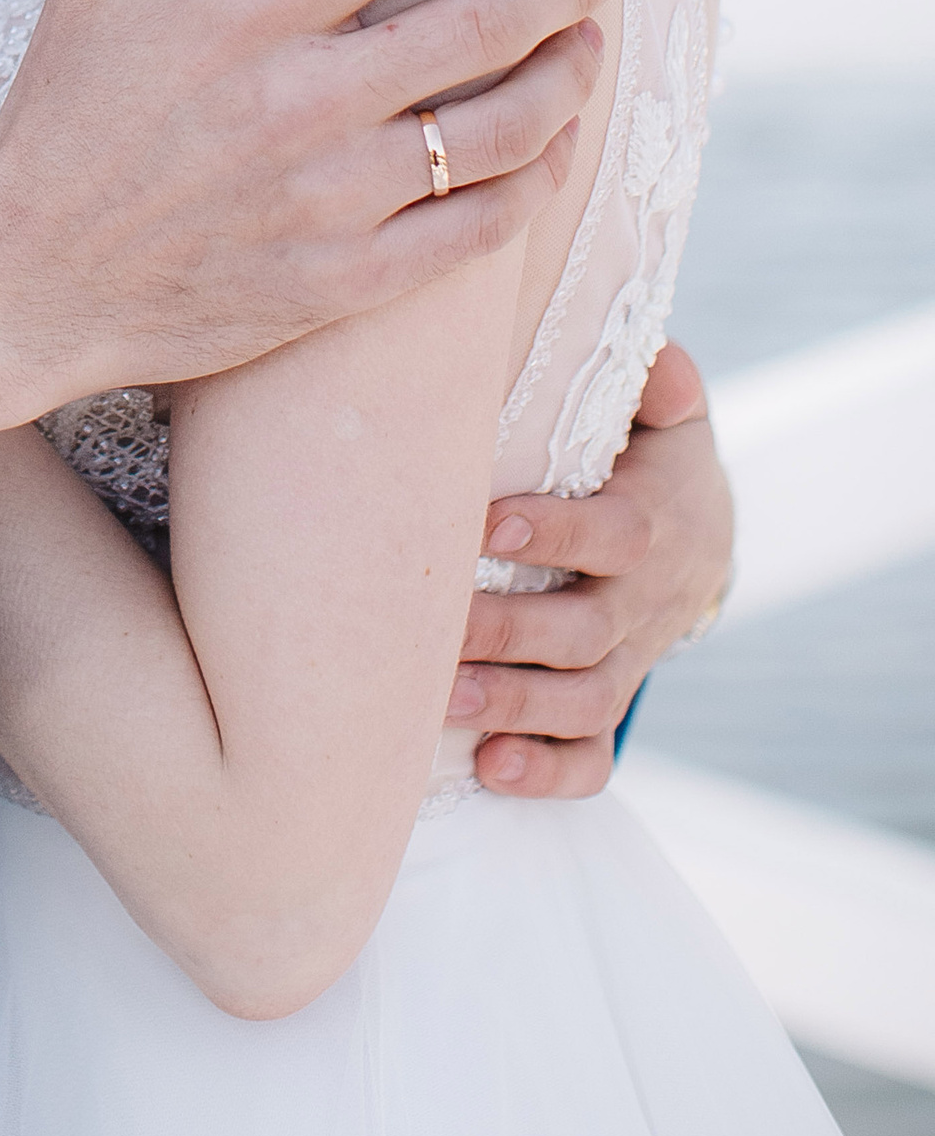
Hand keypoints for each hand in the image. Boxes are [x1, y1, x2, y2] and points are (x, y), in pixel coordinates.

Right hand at [0, 0, 614, 432]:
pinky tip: (552, 152)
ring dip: (567, 81)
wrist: (26, 279)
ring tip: (592, 47)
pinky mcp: (339, 283)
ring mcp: (325, 200)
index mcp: (243, 13)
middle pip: (480, 27)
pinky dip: (533, 187)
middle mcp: (297, 102)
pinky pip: (474, 234)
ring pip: (498, 134)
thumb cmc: (62, 113)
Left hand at [452, 338, 734, 796]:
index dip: (557, 534)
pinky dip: (547, 773)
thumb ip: (662, 385)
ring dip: (516, 707)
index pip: (614, 536)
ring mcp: (626, 660)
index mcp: (650, 524)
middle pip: (584, 632)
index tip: (488, 525)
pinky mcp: (608, 704)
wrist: (696, 535)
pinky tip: (491, 769)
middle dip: (511, 633)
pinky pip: (590, 758)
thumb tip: (661, 362)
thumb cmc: (648, 456)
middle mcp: (639, 603)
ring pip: (584, 702)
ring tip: (444, 703)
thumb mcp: (666, 413)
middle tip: (439, 630)